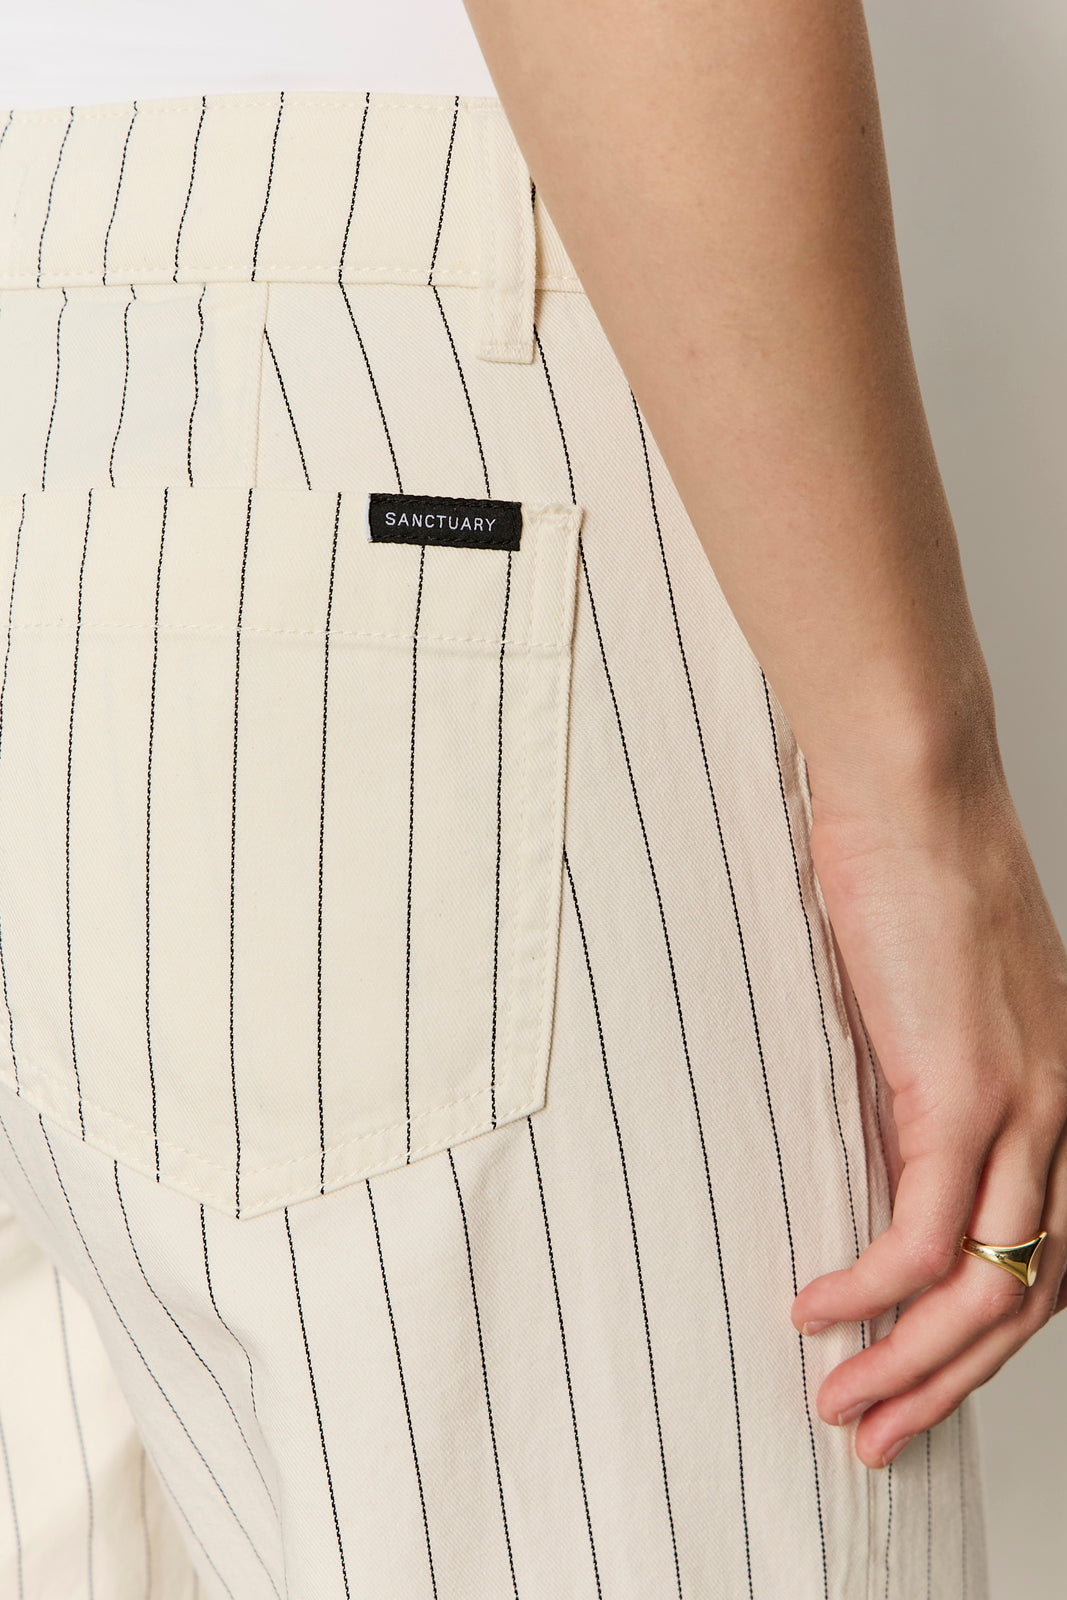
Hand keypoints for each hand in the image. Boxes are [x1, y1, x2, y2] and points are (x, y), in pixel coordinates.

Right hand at [791, 761, 1066, 1468]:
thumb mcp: (933, 1002)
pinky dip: (871, 1290)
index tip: (918, 1380)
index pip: (1054, 1259)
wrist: (914, 792)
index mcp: (1065, 1096)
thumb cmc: (912, 875)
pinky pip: (924, 1235)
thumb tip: (874, 1154)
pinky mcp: (966, 1089)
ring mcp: (1028, 1106)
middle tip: (879, 1431)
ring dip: (913, 1364)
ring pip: (990, 1289)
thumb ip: (924, 1084)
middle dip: (950, 1384)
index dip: (989, 1339)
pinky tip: (819, 1307)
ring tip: (845, 1402)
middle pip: (1032, 1301)